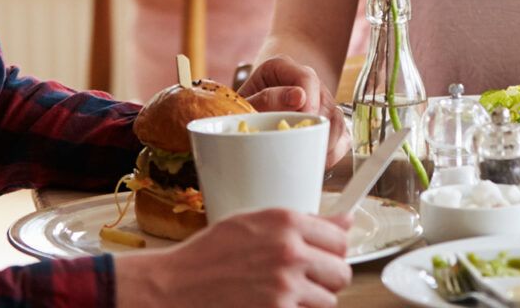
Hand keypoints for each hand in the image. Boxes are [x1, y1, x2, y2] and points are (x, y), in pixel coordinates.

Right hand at [114, 209, 352, 307]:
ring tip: (280, 296)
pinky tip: (271, 306)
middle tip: (303, 282)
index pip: (341, 239)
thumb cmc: (208, 256)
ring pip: (328, 301)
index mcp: (286, 223)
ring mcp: (284, 288)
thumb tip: (346, 221)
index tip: (322, 258)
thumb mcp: (253, 223)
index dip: (331, 252)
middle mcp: (290, 253)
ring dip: (310, 302)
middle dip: (326, 279)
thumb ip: (304, 222)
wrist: (172, 288)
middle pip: (341, 273)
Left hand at [239, 56, 348, 166]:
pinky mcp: (328, 120)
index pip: (307, 77)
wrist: (249, 110)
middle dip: (317, 127)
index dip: (309, 100)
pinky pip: (342, 133)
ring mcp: (321, 99)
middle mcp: (307, 81)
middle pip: (325, 100)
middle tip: (302, 147)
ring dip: (327, 140)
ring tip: (310, 157)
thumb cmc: (243, 108)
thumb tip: (298, 98)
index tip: (303, 119)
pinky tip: (320, 160)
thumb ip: (264, 98)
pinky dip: (335, 150)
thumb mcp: (244, 101)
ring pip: (337, 117)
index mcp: (283, 68)